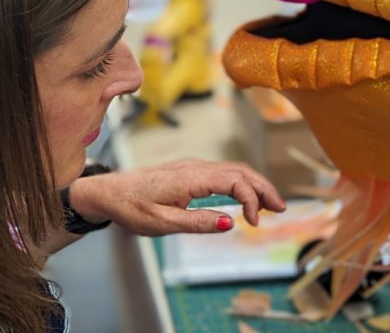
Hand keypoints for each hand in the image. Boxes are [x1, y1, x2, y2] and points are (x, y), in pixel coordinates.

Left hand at [67, 158, 285, 235]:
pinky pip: (224, 172)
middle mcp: (197, 166)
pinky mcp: (191, 171)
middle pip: (241, 171)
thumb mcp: (162, 223)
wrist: (108, 190)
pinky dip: (242, 182)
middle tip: (281, 208)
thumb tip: (230, 222)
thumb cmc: (132, 208)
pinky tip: (246, 196)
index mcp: (192, 177)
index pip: (235, 181)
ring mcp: (195, 166)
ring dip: (255, 184)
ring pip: (234, 169)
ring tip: (271, 204)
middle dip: (264, 188)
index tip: (254, 223)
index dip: (251, 199)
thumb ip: (197, 222)